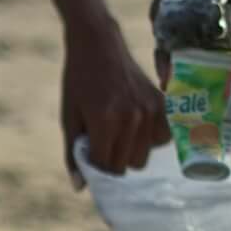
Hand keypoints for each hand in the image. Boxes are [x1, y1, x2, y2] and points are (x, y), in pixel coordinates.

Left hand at [61, 15, 169, 183]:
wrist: (98, 43)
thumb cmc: (78, 80)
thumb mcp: (69, 116)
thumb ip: (74, 152)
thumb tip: (80, 188)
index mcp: (104, 121)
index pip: (104, 166)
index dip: (94, 167)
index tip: (90, 156)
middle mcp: (131, 118)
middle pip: (125, 166)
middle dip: (111, 160)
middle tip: (103, 141)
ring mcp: (149, 111)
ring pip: (142, 157)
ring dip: (129, 151)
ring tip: (119, 130)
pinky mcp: (162, 104)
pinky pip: (161, 140)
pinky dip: (150, 139)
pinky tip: (137, 126)